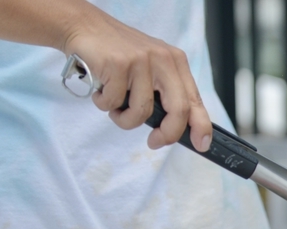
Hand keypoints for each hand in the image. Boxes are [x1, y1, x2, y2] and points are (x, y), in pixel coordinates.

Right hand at [61, 9, 212, 151]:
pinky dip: (104, 104)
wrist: (85, 26)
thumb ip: (166, 92)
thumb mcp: (151, 68)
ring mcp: (142, 60)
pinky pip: (114, 102)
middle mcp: (163, 59)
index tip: (201, 145)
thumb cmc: (118, 54)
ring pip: (142, 112)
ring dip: (124, 119)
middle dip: (167, 134)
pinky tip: (101, 90)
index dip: (201, 126)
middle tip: (154, 142)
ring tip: (115, 107)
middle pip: (178, 110)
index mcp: (176, 62)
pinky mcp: (118, 63)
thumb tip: (177, 128)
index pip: (195, 100)